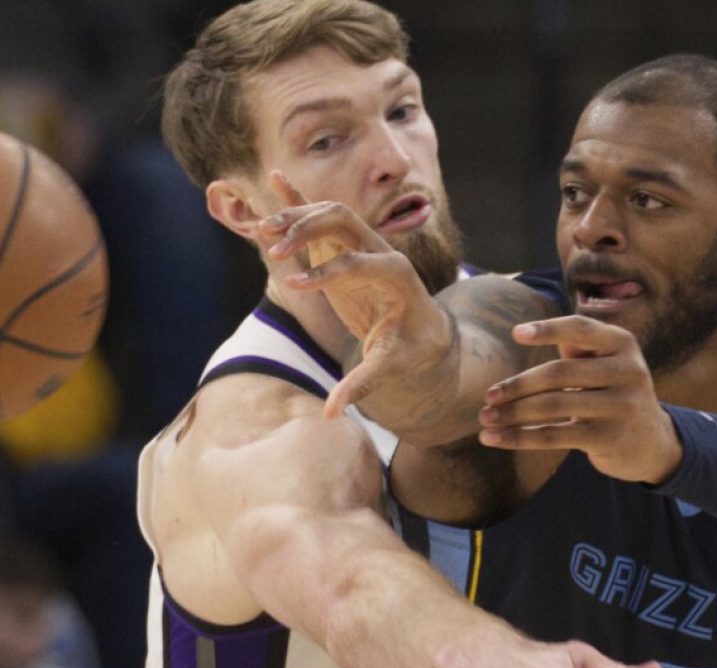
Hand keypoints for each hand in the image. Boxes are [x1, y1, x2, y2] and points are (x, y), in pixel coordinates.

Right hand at [258, 174, 451, 417]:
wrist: (427, 330)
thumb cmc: (412, 349)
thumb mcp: (391, 367)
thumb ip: (362, 385)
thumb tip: (332, 414)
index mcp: (396, 274)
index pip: (357, 263)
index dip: (326, 273)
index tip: (295, 286)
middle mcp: (381, 250)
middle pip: (344, 222)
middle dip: (309, 230)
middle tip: (275, 250)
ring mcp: (364, 243)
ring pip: (330, 213)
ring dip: (297, 216)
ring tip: (263, 229)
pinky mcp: (348, 245)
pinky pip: (323, 215)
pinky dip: (299, 200)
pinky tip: (275, 179)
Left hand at [478, 315, 682, 483]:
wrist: (652, 443)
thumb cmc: (614, 394)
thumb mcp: (606, 364)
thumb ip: (577, 347)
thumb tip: (525, 332)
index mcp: (623, 344)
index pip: (581, 329)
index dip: (548, 330)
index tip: (516, 334)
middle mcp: (627, 371)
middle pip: (559, 372)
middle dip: (518, 385)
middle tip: (488, 396)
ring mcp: (621, 406)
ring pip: (553, 406)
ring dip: (513, 413)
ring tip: (485, 419)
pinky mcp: (608, 438)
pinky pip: (554, 435)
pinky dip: (520, 437)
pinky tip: (494, 439)